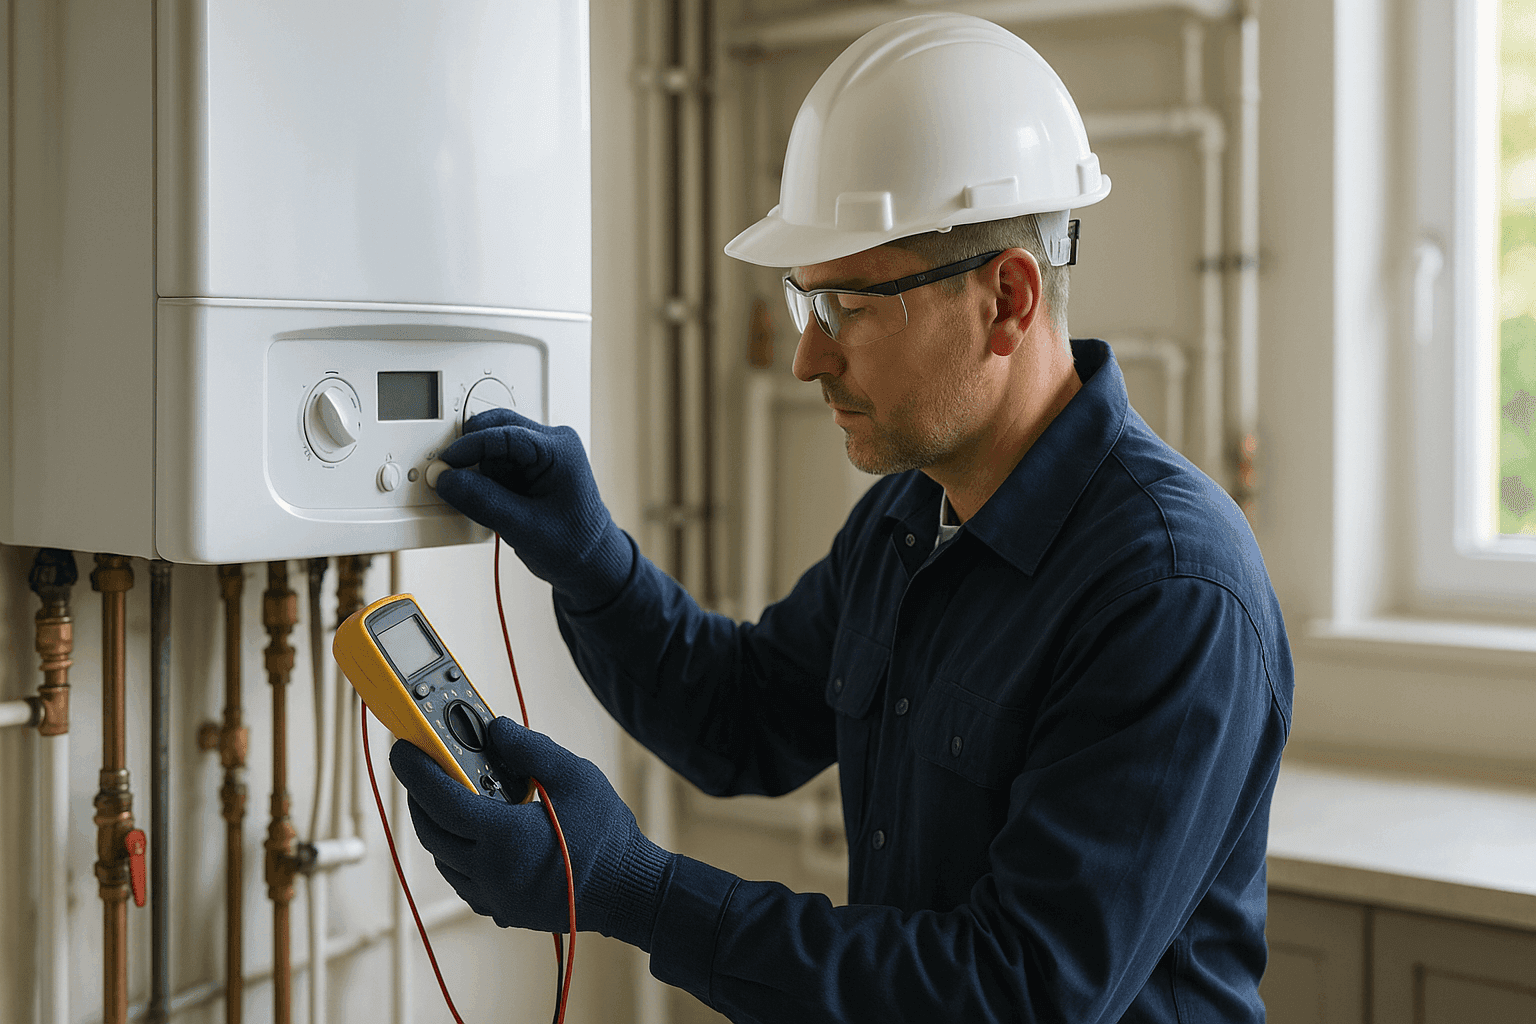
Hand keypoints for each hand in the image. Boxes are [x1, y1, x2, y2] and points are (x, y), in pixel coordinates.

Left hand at [390, 718, 674, 948]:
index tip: (402, 749)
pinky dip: (455, 854)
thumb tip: (494, 729)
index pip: (441, 799)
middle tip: (422, 768)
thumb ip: (529, 748)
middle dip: (419, 797)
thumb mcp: (575, 776)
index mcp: (503, 837)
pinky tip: (473, 834)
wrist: (629, 891)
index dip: (416, 771)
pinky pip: (462, 880)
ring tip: (448, 796)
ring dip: (437, 827)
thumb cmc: (607, 835)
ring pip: (442, 859)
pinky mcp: (502, 909)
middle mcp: (490, 872)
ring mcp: (494, 896)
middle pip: (432, 831)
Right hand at [435, 408, 632, 610]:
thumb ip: (483, 502)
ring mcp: (541, 455)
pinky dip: (487, 483)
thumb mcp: (524, 527)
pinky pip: (497, 465)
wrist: (590, 564)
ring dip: (482, 474)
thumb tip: (446, 480)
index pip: (504, 433)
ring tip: (499, 508)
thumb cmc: (574, 546)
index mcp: (559, 449)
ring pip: (493, 449)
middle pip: (495, 430)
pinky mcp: (530, 469)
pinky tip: (499, 506)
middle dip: (474, 458)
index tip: (444, 465)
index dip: (468, 448)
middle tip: (458, 483)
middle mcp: (551, 444)